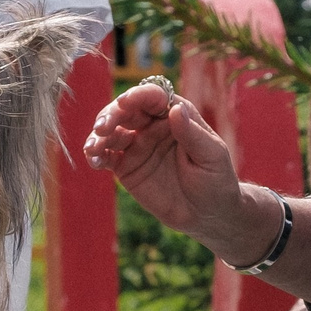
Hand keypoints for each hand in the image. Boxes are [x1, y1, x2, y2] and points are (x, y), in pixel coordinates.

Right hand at [83, 79, 245, 242]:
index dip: (138, 96)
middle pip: (126, 111)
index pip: (153, 97)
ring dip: (98, 136)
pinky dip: (96, 155)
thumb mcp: (211, 156)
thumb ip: (192, 134)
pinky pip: (106, 156)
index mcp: (174, 115)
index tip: (126, 103)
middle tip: (103, 128)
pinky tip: (94, 160)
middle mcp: (152, 125)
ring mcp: (136, 145)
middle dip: (111, 115)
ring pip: (111, 132)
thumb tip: (176, 109)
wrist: (207, 214)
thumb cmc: (216, 180)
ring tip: (93, 149)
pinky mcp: (125, 166)